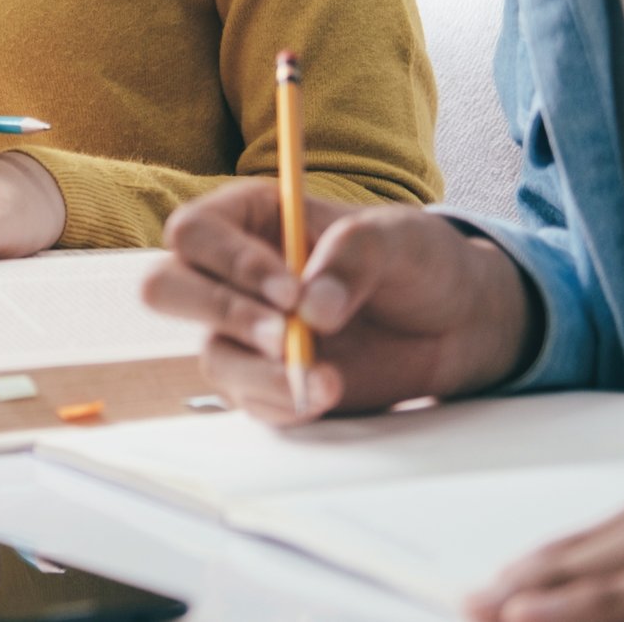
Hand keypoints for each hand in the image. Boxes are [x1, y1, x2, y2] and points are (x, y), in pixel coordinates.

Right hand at [141, 180, 535, 421]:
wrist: (456, 322)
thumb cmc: (418, 260)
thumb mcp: (398, 238)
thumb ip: (353, 257)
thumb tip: (313, 309)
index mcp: (252, 219)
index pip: (195, 233)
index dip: (230, 263)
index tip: (290, 292)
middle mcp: (234, 275)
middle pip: (167, 289)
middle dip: (221, 314)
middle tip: (284, 335)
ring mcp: (245, 333)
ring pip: (210, 356)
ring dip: (261, 372)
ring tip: (327, 378)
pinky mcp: (267, 382)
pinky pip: (248, 401)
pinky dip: (283, 404)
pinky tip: (327, 393)